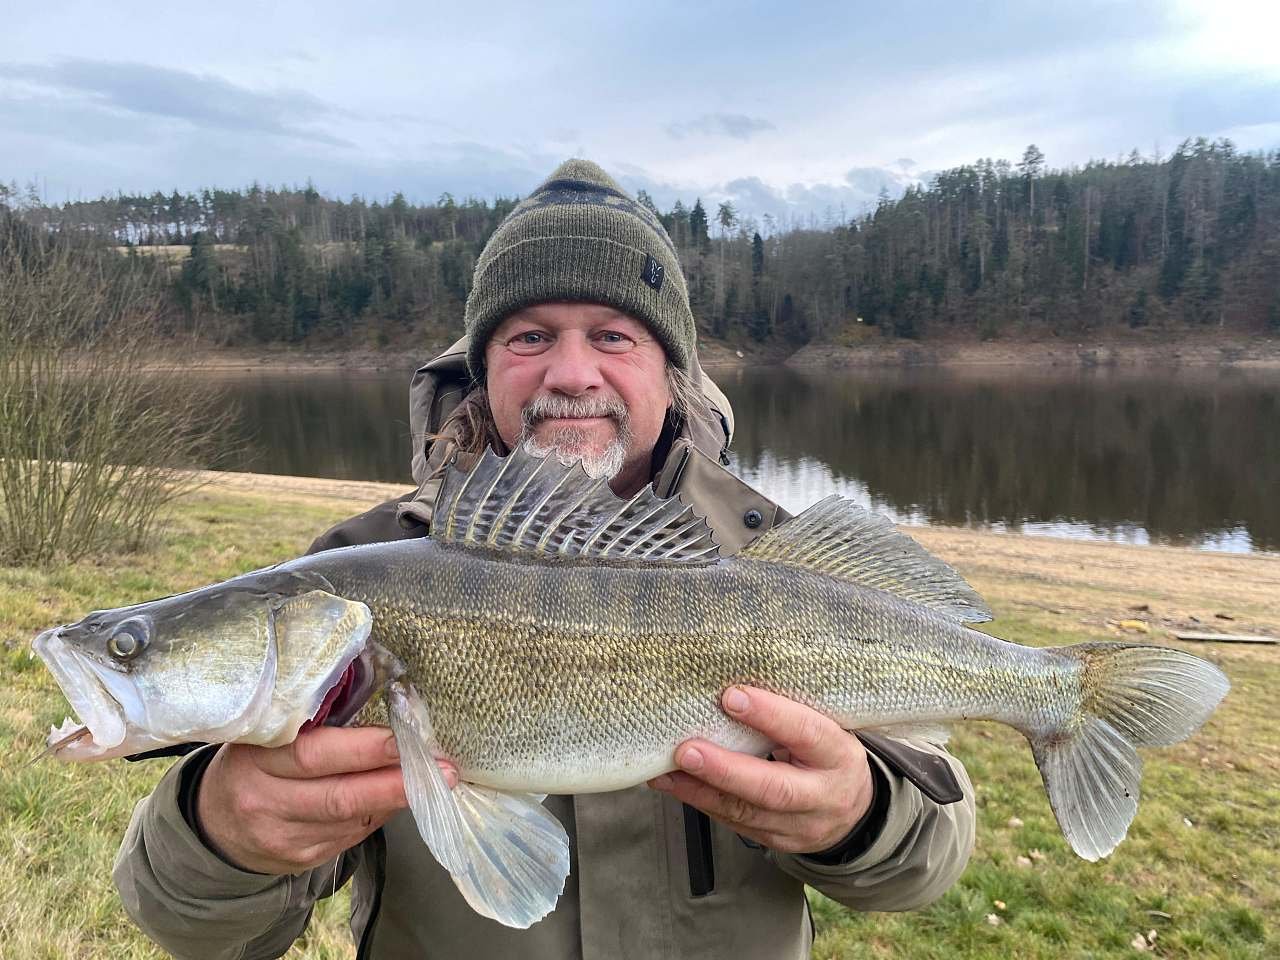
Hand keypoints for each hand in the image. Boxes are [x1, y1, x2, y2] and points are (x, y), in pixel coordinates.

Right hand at [196, 726, 457, 874]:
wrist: (214, 826)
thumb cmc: (253, 761)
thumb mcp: (265, 735)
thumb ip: (310, 723)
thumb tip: (384, 709)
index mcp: (255, 760)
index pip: (314, 754)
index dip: (363, 748)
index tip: (404, 738)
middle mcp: (265, 803)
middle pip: (340, 796)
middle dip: (397, 783)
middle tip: (444, 770)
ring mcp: (282, 839)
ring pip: (351, 821)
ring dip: (395, 799)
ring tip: (434, 782)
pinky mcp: (299, 861)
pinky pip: (350, 837)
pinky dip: (377, 816)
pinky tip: (395, 799)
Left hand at [648, 687, 873, 853]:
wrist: (852, 812)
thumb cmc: (828, 753)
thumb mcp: (827, 729)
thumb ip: (792, 713)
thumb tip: (732, 685)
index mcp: (839, 756)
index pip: (807, 733)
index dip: (771, 716)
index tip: (730, 696)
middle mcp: (823, 795)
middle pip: (774, 789)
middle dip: (726, 770)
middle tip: (687, 750)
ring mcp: (800, 825)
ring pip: (747, 812)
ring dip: (701, 790)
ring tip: (665, 770)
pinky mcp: (776, 841)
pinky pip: (735, 823)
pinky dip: (701, 802)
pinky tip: (675, 784)